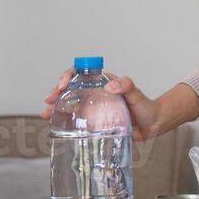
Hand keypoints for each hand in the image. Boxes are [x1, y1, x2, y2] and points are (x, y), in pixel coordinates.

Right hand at [41, 71, 198, 141]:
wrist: (152, 125)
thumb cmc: (146, 107)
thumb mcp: (137, 95)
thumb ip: (127, 87)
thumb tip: (111, 85)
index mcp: (103, 82)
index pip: (81, 73)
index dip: (68, 76)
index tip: (63, 84)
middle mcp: (96, 93)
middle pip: (71, 88)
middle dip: (56, 92)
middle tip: (48, 101)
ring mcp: (94, 107)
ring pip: (70, 103)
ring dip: (56, 107)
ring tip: (46, 114)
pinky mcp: (95, 121)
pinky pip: (77, 119)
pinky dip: (65, 120)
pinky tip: (57, 125)